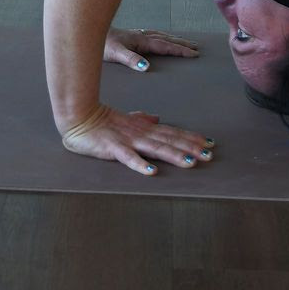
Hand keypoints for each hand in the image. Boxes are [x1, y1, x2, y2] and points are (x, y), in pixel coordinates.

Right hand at [60, 103, 214, 175]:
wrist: (79, 117)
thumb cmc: (101, 121)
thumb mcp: (126, 119)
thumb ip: (142, 119)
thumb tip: (157, 118)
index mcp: (143, 127)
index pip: (171, 133)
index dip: (190, 138)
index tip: (209, 143)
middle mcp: (140, 133)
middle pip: (169, 140)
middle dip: (190, 147)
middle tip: (210, 154)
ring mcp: (128, 141)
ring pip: (155, 148)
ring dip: (174, 155)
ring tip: (191, 162)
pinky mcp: (113, 149)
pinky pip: (128, 158)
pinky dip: (140, 164)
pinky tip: (152, 172)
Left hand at [103, 27, 199, 71]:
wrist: (89, 31)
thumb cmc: (102, 44)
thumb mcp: (115, 53)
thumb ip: (130, 60)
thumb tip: (146, 67)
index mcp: (141, 40)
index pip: (165, 45)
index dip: (180, 50)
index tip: (195, 54)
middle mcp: (142, 35)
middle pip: (167, 39)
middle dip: (182, 44)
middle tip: (197, 48)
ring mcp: (138, 34)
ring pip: (161, 35)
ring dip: (175, 39)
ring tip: (186, 42)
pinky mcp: (132, 36)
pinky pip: (154, 35)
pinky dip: (164, 37)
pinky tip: (163, 39)